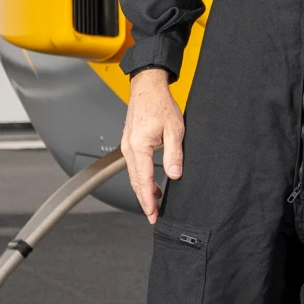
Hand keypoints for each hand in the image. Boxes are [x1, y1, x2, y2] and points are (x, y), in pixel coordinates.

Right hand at [122, 68, 184, 223]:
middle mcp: (129, 148)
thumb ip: (174, 154)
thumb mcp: (175, 129)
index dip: (148, 200)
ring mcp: (128, 145)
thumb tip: (174, 175)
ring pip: (134, 175)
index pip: (143, 180)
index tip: (153, 214)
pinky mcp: (130, 143)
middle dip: (144, 200)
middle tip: (153, 216)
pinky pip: (135, 166)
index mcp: (139, 146)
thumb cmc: (160, 104)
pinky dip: (142, 178)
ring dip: (143, 190)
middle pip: (135, 181)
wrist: (148, 87)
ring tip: (155, 204)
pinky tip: (153, 184)